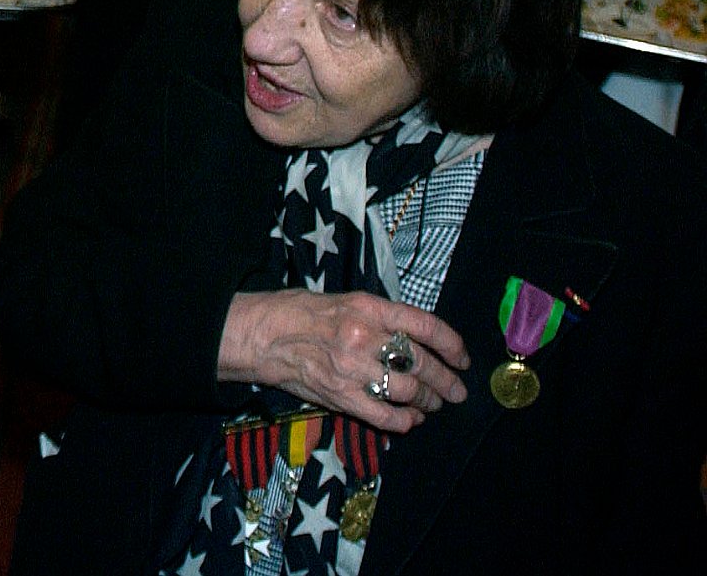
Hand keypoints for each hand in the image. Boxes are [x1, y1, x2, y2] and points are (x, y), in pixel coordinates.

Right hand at [219, 289, 469, 434]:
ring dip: (428, 402)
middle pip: (422, 362)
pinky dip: (405, 421)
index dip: (452, 344)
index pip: (425, 325)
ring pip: (409, 391)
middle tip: (456, 391)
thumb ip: (379, 318)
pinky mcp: (341, 397)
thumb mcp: (343, 301)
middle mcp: (364, 337)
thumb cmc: (298, 312)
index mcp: (367, 308)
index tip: (462, 357)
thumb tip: (416, 338)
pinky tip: (410, 420)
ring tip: (433, 405)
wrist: (260, 335)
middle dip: (446, 381)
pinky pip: (386, 416)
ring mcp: (353, 369)